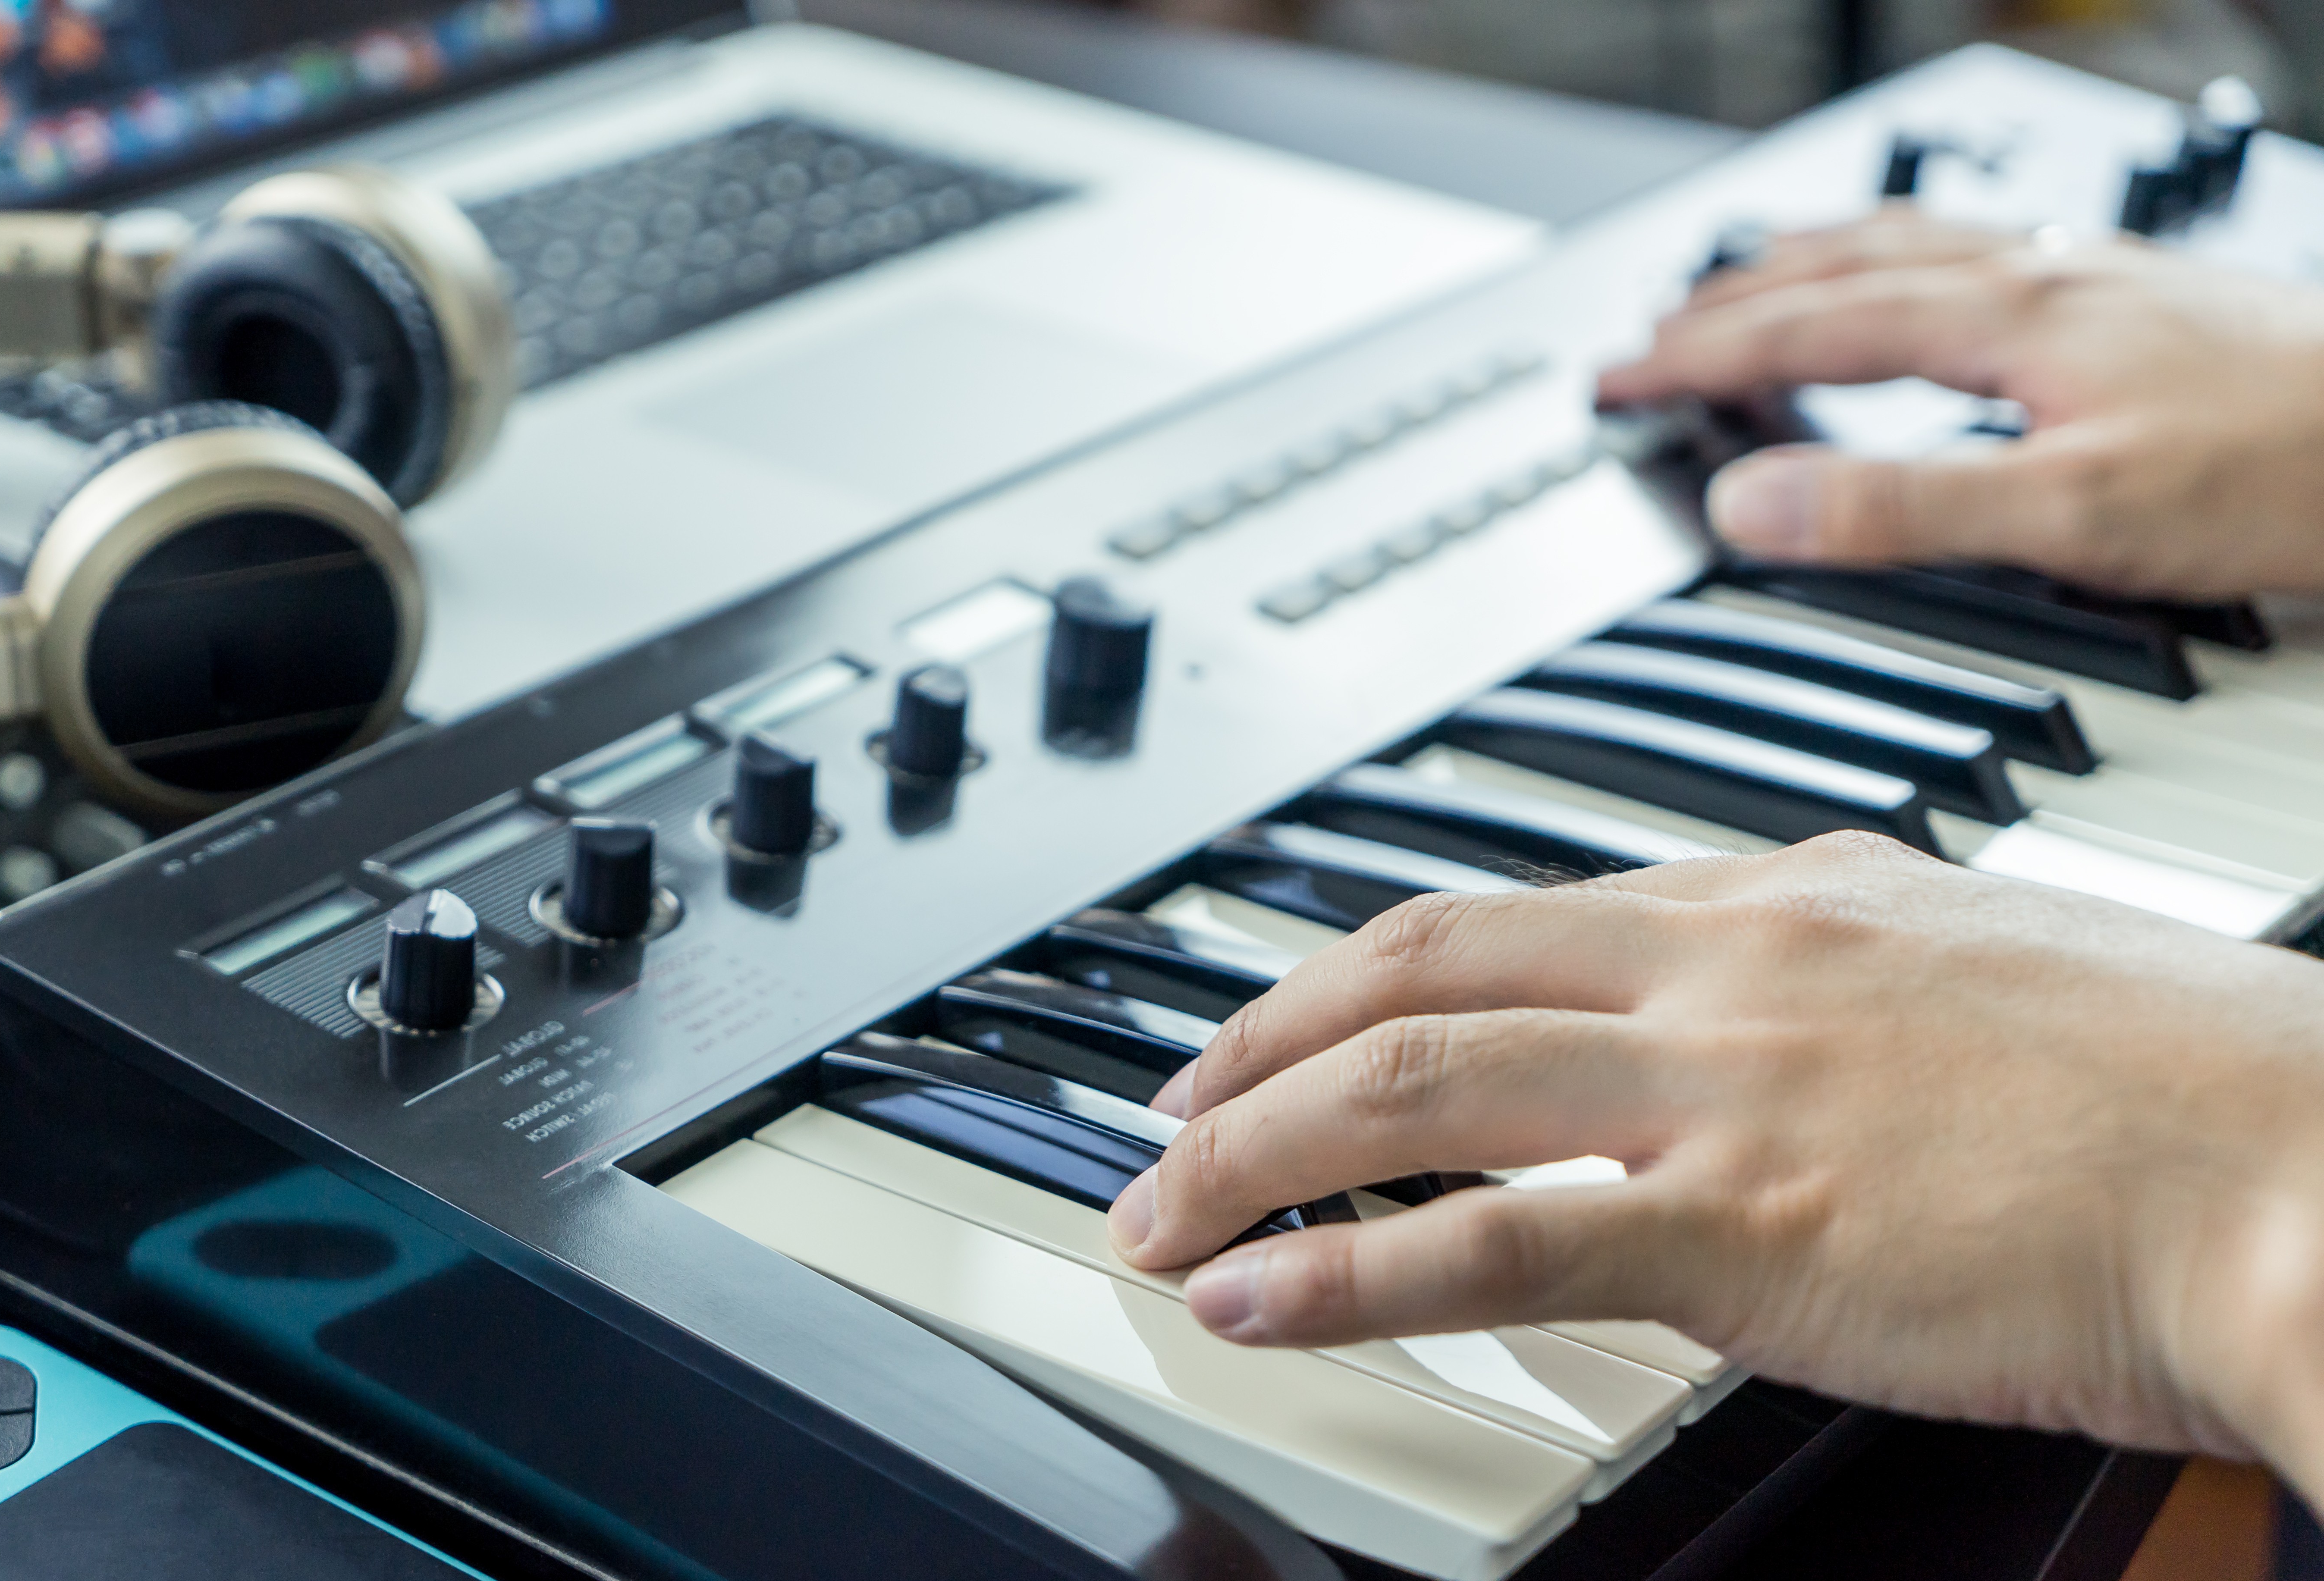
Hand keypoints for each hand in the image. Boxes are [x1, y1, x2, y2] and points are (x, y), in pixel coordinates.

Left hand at [1111, 834, 2323, 1503]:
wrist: (2302, 1161)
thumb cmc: (2176, 1086)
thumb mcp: (1969, 972)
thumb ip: (1826, 986)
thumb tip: (1742, 1034)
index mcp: (1777, 898)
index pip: (1506, 911)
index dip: (1359, 966)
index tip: (1284, 1017)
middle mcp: (1724, 965)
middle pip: (1413, 969)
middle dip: (1258, 1039)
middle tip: (1171, 1105)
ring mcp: (1723, 1090)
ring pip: (1411, 1086)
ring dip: (1252, 1152)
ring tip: (1162, 1213)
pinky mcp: (1745, 1225)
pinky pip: (1488, 1238)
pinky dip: (1345, 1270)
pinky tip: (1259, 1297)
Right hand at [1596, 210, 2323, 598]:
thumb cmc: (2286, 469)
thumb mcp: (2071, 514)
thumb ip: (1903, 508)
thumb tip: (1752, 505)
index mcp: (2008, 322)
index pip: (1808, 332)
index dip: (1698, 357)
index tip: (1616, 381)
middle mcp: (2043, 280)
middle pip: (1847, 270)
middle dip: (1730, 301)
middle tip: (1648, 333)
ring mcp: (2092, 280)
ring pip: (1914, 248)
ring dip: (1812, 263)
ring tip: (1751, 277)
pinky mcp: (2136, 298)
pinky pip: (1979, 257)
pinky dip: (1905, 265)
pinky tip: (1928, 286)